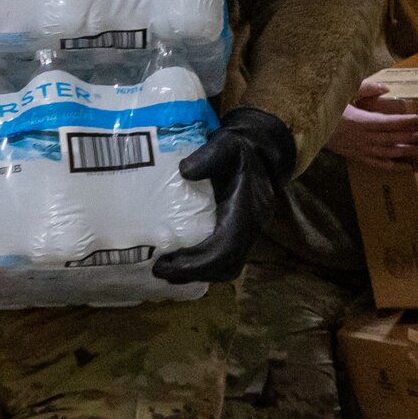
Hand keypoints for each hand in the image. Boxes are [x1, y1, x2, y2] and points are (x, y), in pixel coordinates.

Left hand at [153, 107, 296, 286]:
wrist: (259, 152)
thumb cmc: (239, 150)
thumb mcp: (226, 145)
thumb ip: (209, 156)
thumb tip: (184, 171)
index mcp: (248, 210)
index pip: (227, 248)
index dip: (198, 262)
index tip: (167, 263)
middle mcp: (251, 228)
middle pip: (226, 266)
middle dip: (193, 273)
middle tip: (158, 270)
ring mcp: (248, 234)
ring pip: (227, 268)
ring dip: (197, 273)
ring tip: (165, 269)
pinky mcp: (239, 236)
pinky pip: (224, 261)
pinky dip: (202, 267)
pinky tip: (178, 262)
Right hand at [325, 80, 417, 166]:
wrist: (308, 129)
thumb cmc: (326, 109)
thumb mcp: (342, 94)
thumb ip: (364, 89)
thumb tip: (385, 88)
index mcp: (359, 121)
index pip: (386, 122)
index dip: (403, 121)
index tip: (417, 119)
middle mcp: (362, 138)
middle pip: (390, 138)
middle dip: (409, 137)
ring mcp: (360, 149)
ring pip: (386, 153)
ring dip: (404, 152)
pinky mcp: (356, 156)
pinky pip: (376, 164)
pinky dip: (391, 167)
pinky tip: (405, 167)